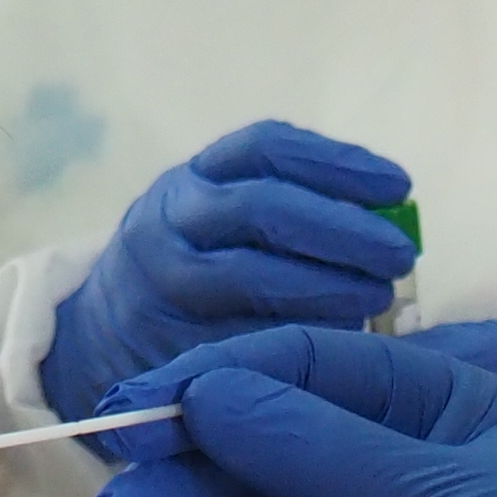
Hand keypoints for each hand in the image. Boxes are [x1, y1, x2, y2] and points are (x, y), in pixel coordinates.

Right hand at [36, 122, 413, 424]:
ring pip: (249, 278)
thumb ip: (292, 211)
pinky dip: (296, 340)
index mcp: (191, 179)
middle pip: (261, 209)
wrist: (96, 337)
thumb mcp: (221, 220)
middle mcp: (167, 223)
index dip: (338, 163)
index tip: (399, 186)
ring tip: (377, 298)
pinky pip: (239, 342)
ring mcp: (158, 288)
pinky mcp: (161, 347)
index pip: (266, 148)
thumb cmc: (195, 270)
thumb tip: (391, 221)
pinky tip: (338, 346)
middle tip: (400, 256)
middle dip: (342, 230)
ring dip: (327, 288)